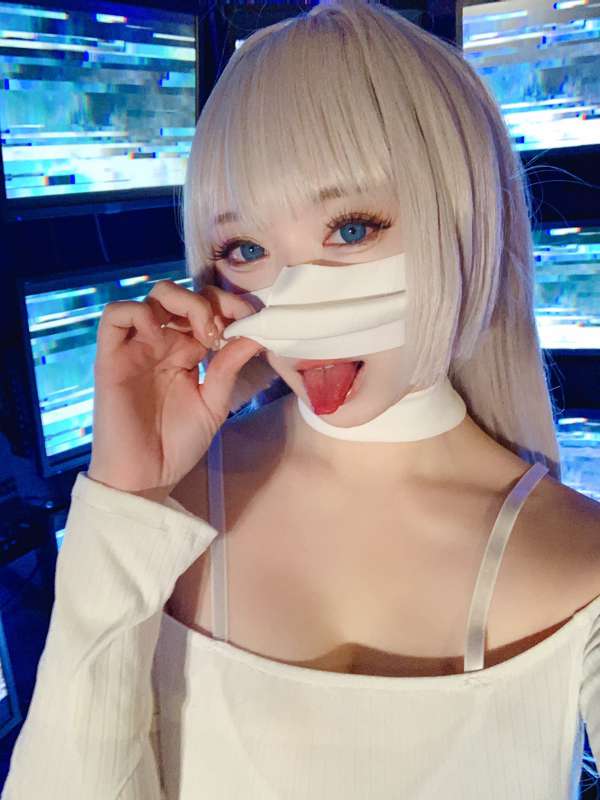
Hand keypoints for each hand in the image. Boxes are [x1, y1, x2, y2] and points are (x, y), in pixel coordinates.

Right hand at [87, 280, 262, 495]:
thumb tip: (256, 334)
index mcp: (187, 351)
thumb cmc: (178, 445)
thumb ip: (229, 367)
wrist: (146, 477)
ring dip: (183, 303)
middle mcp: (162, 342)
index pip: (206, 308)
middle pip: (182, 294)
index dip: (228, 305)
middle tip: (225, 329)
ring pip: (153, 296)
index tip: (250, 321)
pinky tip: (162, 334)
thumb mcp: (214, 403)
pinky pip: (115, 315)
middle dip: (209, 301)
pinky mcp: (111, 356)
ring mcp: (136, 347)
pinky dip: (139, 312)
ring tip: (203, 335)